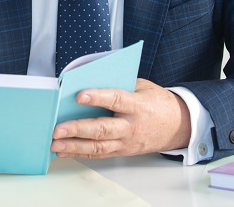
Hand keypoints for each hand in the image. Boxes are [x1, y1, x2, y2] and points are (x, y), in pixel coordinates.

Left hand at [50, 78, 190, 158]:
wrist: (178, 126)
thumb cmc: (158, 102)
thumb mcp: (143, 86)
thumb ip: (120, 84)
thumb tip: (91, 79)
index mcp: (138, 106)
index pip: (116, 100)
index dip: (98, 98)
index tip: (79, 95)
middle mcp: (131, 127)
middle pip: (102, 129)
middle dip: (78, 129)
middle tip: (58, 129)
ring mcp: (126, 142)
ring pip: (98, 146)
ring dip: (74, 146)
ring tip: (55, 143)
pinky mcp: (122, 151)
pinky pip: (99, 154)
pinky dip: (80, 153)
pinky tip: (64, 151)